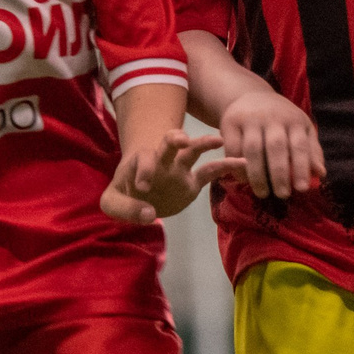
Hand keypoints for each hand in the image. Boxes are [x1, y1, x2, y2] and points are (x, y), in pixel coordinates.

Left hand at [100, 130, 246, 224]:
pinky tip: (242, 164)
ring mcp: (180, 169)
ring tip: (218, 140)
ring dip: (203, 144)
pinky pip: (211, 172)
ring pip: (192, 151)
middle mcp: (162, 161)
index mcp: (140, 162)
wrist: (138, 193)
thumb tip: (149, 214)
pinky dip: (226, 167)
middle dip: (175, 139)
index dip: (144, 170)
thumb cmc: (123, 193)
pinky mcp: (193, 182)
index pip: (143, 159)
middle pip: (168, 143)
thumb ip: (123, 208)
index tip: (142, 187)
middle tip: (182, 140)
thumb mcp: (112, 202)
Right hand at [219, 89, 322, 198]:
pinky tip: (242, 180)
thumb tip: (320, 174)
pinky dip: (237, 166)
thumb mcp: (301, 130)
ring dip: (257, 174)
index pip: (299, 145)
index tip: (301, 189)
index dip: (301, 168)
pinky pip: (233, 147)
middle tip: (282, 195)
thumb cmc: (281, 119)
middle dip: (279, 173)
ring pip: (253, 149)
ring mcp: (250, 119)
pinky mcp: (230, 122)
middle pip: (276, 147)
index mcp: (294, 120)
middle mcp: (272, 117)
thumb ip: (311, 151)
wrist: (250, 95)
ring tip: (262, 193)